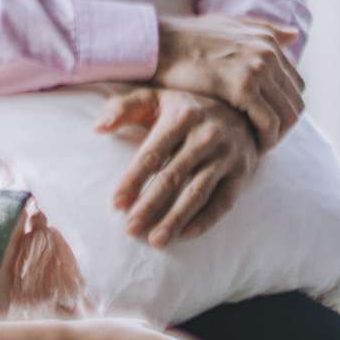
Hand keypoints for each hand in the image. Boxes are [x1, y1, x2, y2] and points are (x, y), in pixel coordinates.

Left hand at [97, 88, 258, 244]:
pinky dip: (206, 220)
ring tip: (155, 240)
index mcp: (182, 116)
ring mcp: (227, 155)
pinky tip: (186, 235)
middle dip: (150, 206)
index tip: (117, 204)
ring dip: (175, 219)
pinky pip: (223, 201)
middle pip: (173, 176)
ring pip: (197, 192)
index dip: (133, 180)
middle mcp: (207, 135)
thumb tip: (97, 128)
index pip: (153, 154)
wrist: (241, 110)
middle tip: (131, 229)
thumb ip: (124, 107)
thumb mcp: (155, 99)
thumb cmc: (185, 109)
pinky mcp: (242, 172)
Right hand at [153, 14, 304, 144]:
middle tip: (264, 141)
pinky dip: (265, 140)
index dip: (284, 108)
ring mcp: (257, 68)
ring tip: (258, 147)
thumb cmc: (186, 39)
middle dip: (283, 126)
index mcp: (267, 40)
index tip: (268, 123)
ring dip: (276, 136)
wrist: (158, 43)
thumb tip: (293, 35)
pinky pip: (268, 122)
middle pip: (294, 102)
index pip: (295, 85)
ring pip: (286, 115)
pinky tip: (251, 148)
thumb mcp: (229, 24)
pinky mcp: (242, 87)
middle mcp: (267, 53)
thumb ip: (262, 30)